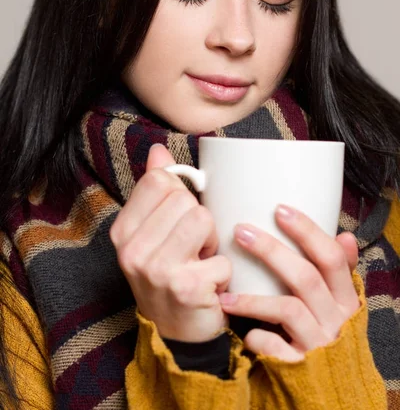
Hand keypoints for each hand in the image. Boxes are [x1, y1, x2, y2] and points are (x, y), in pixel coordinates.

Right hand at [110, 144, 230, 341]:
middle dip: (198, 222)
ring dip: (212, 243)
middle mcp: (132, 250)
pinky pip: (222, 255)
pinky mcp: (185, 287)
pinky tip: (208, 285)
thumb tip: (159, 150)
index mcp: (123, 231)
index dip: (179, 196)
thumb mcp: (153, 232)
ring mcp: (156, 270)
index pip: (158, 180)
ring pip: (203, 219)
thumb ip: (155, 189)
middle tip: (191, 249)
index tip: (177, 221)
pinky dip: (223, 271)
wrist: (176, 334)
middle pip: (184, 198)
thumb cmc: (168, 276)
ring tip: (200, 262)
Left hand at [219, 205, 359, 361]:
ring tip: (225, 293)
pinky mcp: (301, 366)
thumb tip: (345, 235)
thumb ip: (338, 272)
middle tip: (240, 231)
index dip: (308, 231)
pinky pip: (276, 346)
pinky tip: (245, 332)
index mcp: (346, 298)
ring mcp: (319, 344)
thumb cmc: (324, 331)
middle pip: (306, 277)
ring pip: (288, 309)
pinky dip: (258, 337)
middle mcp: (336, 319)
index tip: (279, 209)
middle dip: (271, 250)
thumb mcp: (336, 302)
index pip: (331, 258)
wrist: (325, 388)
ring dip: (253, 299)